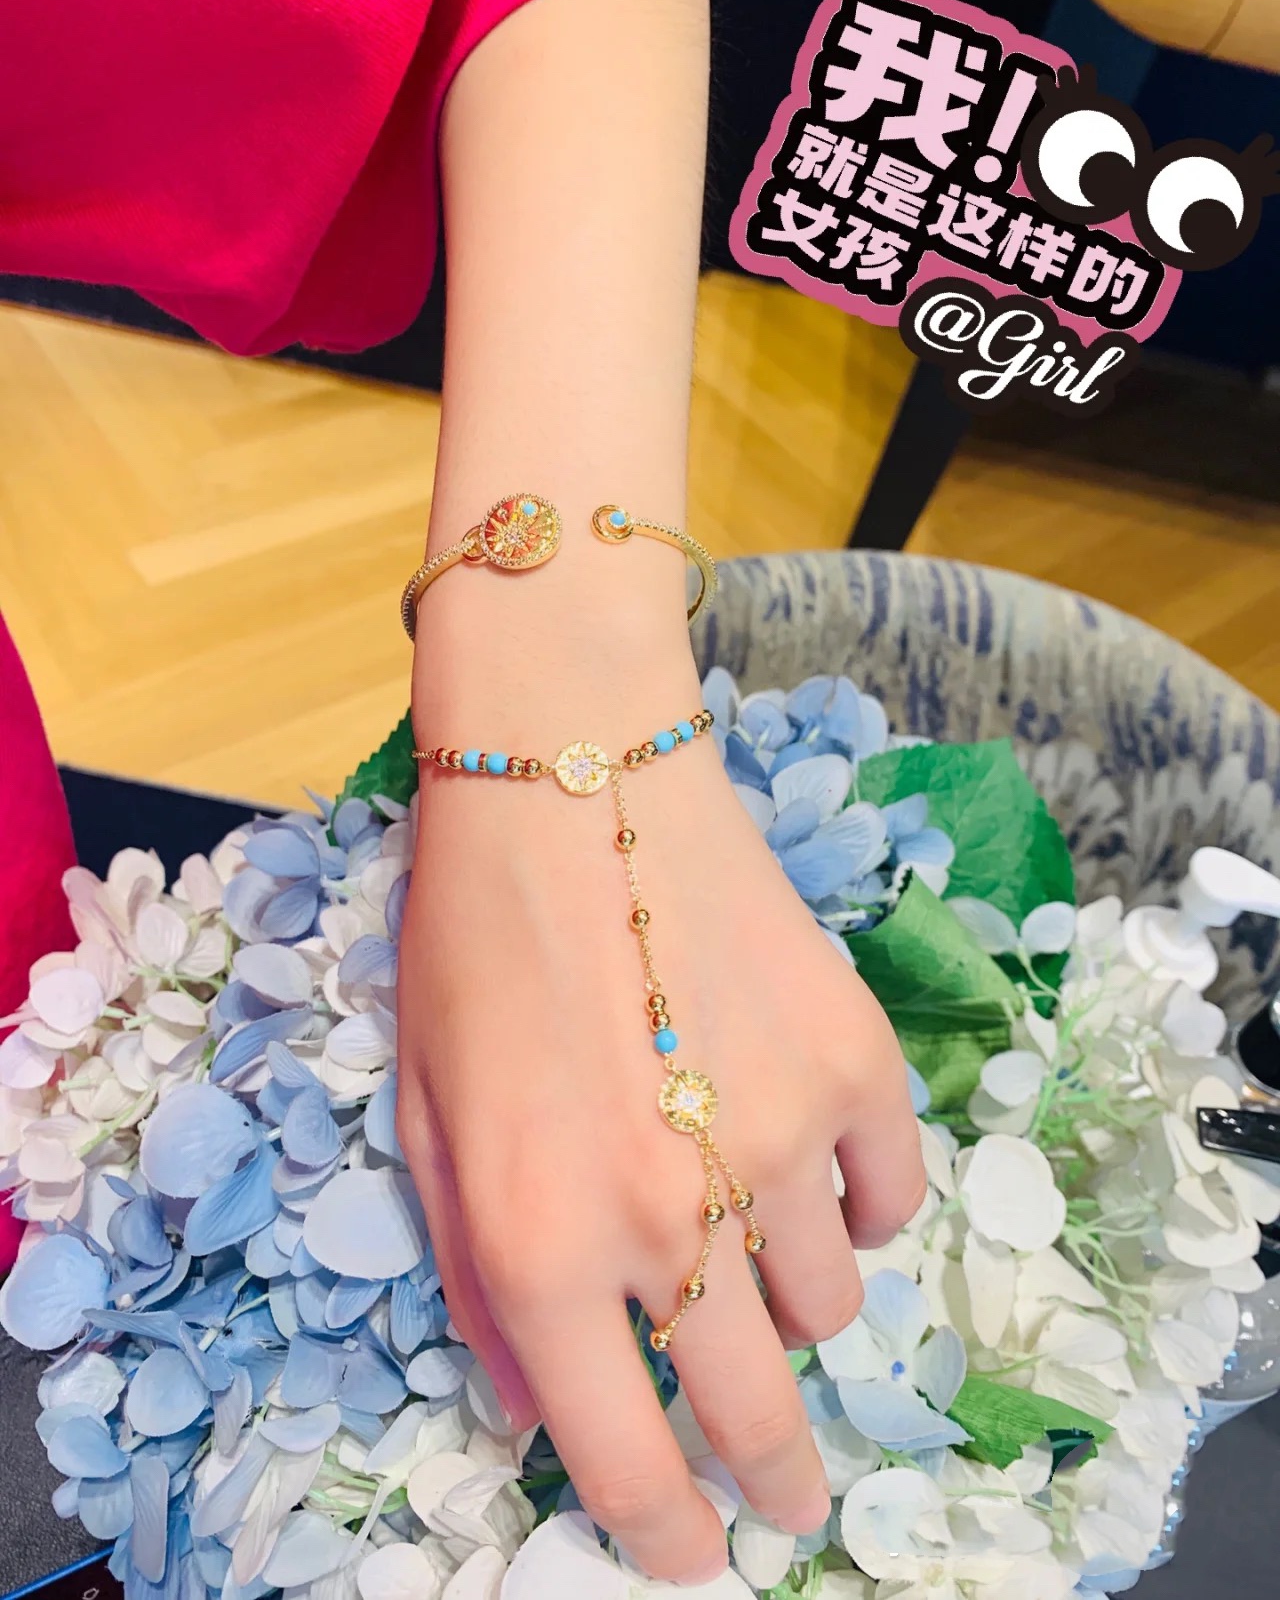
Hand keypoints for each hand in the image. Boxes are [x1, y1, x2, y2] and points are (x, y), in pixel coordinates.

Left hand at [396, 625, 924, 1583]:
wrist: (572, 777)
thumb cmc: (471, 943)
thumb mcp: (424, 1123)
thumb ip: (477, 1280)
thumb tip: (536, 1399)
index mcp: (547, 1249)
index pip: (627, 1464)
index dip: (667, 1535)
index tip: (697, 1554)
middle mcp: (674, 1221)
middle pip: (758, 1417)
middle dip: (778, 1483)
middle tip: (790, 1497)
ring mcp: (781, 1143)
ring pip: (830, 1306)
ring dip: (793, 1304)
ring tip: (756, 1241)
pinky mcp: (857, 1066)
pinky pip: (891, 1194)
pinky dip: (856, 1198)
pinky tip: (806, 1150)